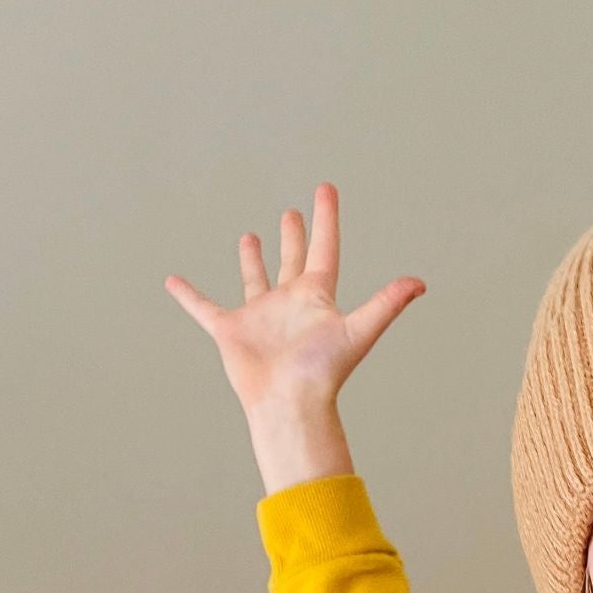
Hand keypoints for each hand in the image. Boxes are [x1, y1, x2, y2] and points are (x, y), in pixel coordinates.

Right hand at [164, 182, 424, 415]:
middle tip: (292, 212)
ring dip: (253, 260)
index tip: (325, 189)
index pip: (324, 250)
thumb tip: (420, 283)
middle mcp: (289, 304)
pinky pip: (204, 308)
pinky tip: (173, 281)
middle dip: (293, 237)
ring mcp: (260, 317)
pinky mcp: (231, 331)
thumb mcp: (358, 331)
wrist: (290, 403)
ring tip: (251, 237)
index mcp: (317, 298)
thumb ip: (386, 305)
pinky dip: (188, 296)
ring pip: (255, 280)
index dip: (326, 220)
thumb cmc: (324, 372)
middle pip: (292, 262)